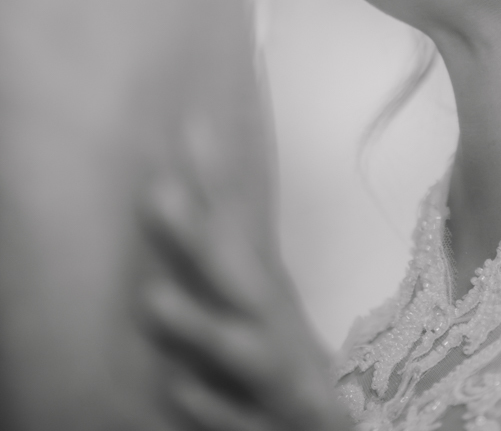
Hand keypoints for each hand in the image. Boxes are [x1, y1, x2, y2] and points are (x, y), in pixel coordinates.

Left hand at [139, 157, 352, 430]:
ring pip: (239, 347)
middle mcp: (269, 322)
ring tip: (153, 298)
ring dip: (199, 323)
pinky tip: (180, 389)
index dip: (213, 175)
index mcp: (259, 287)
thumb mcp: (252, 298)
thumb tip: (174, 182)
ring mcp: (274, 374)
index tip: (191, 124)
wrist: (321, 428)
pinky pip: (239, 419)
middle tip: (158, 192)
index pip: (233, 222)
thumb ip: (218, 249)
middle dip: (197, 235)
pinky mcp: (272, 424)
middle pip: (234, 272)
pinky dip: (212, 406)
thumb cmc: (275, 359)